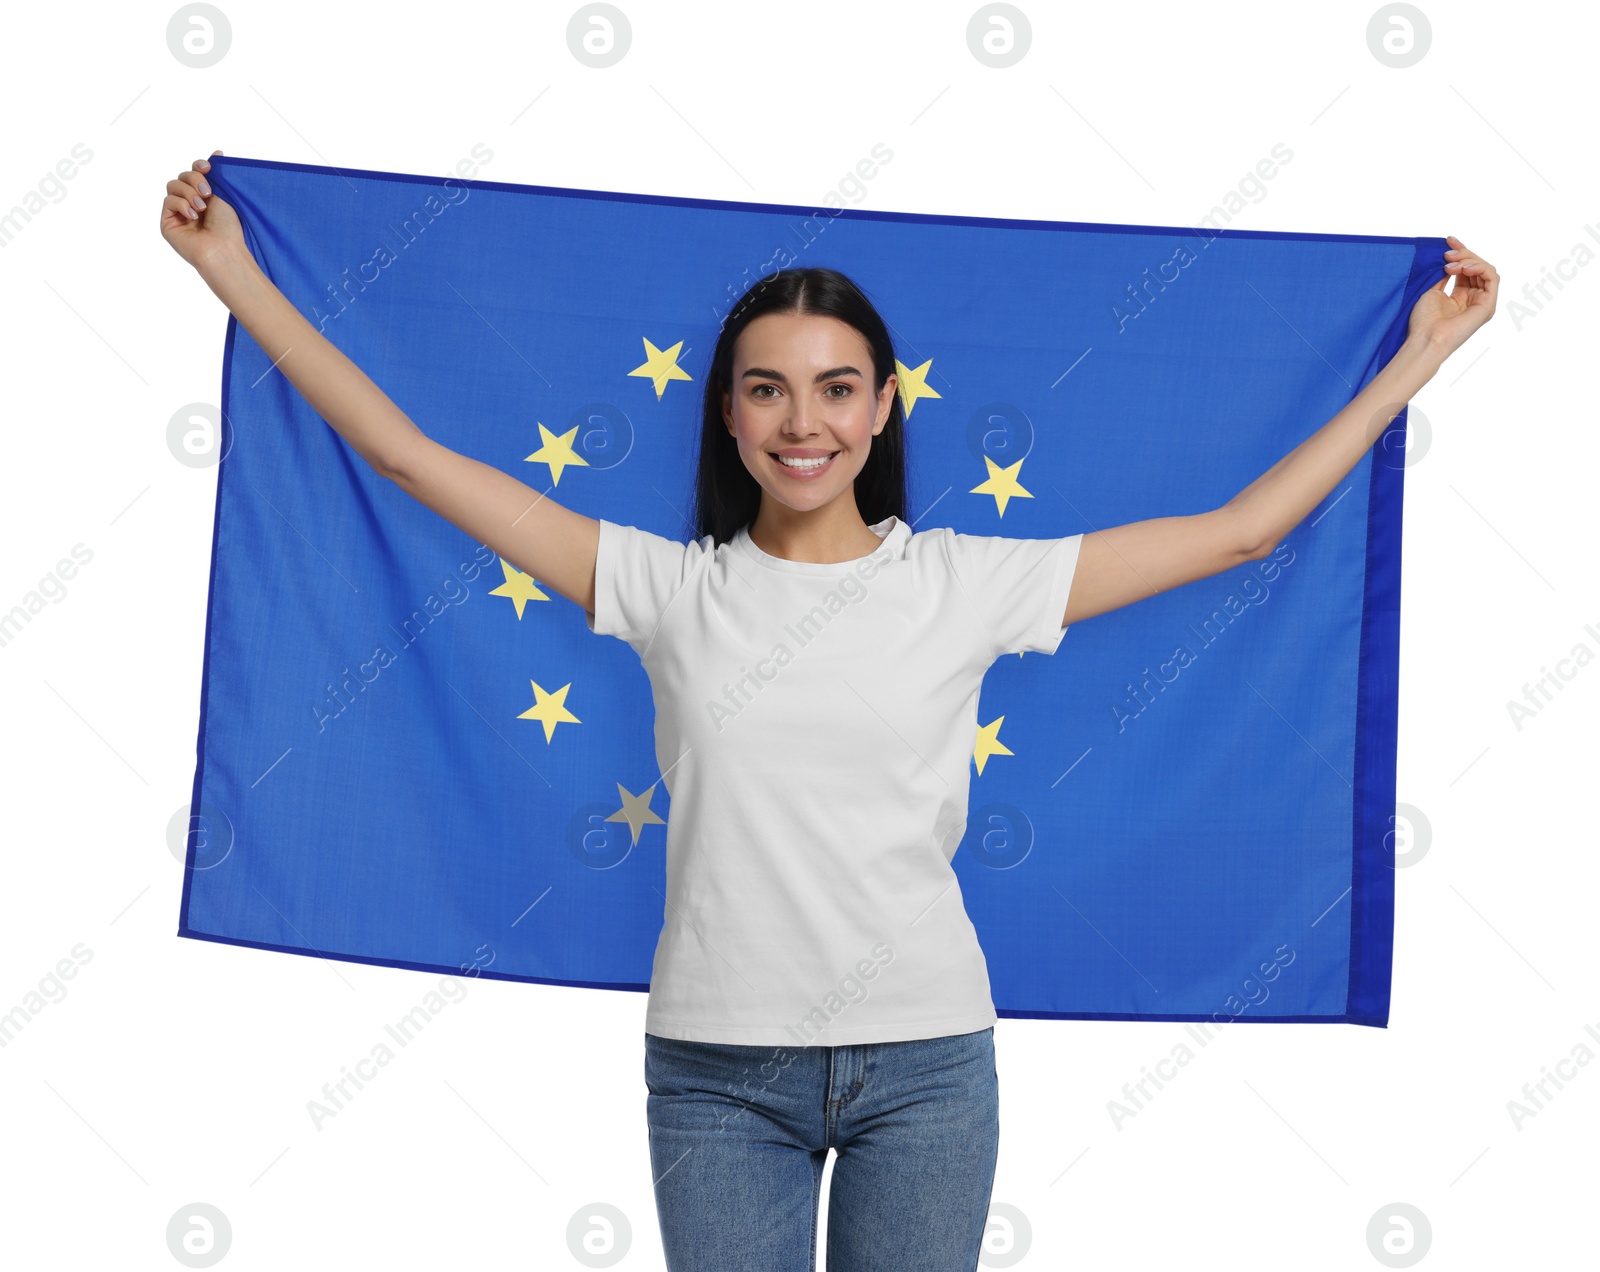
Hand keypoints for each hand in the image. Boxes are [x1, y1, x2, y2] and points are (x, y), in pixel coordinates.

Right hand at [160, 150, 247, 272]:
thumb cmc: (229, 225)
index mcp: (206, 197)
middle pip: (183, 176)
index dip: (199, 166)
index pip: (195, 172)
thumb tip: (217, 152)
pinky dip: (181, 204)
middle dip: (195, 180)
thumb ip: (217, 173)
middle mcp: (192, 203)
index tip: (207, 168)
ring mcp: (179, 213)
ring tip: (202, 208)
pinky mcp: (168, 222)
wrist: (223, 248)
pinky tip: (193, 216)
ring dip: (189, 192)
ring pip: (173, 185)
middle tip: (208, 193)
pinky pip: (168, 200)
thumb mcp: (224, 193)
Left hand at [1407, 235, 1496, 353]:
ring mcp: (1482, 302)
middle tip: (1447, 253)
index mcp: (1460, 296)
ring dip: (1469, 260)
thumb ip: (1443, 275)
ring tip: (1450, 263)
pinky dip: (1479, 267)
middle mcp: (1473, 298)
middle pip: (1477, 267)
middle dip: (1463, 254)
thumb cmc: (1423, 321)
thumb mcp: (1431, 290)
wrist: (1425, 339)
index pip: (1466, 268)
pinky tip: (1464, 268)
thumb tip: (1448, 257)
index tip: (1448, 240)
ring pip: (1486, 269)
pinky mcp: (1488, 305)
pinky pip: (1492, 277)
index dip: (1460, 252)